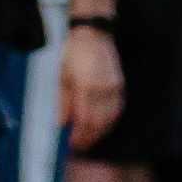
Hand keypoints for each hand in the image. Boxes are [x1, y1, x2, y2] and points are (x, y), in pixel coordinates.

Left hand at [59, 25, 123, 144]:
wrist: (93, 35)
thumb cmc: (73, 55)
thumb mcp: (62, 76)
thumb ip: (63, 102)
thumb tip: (62, 124)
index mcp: (85, 86)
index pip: (84, 119)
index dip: (79, 135)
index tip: (72, 144)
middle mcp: (102, 88)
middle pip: (98, 122)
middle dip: (89, 137)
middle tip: (80, 147)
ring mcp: (113, 87)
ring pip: (110, 118)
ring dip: (100, 133)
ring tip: (90, 140)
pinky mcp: (120, 85)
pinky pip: (117, 109)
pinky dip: (110, 121)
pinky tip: (103, 127)